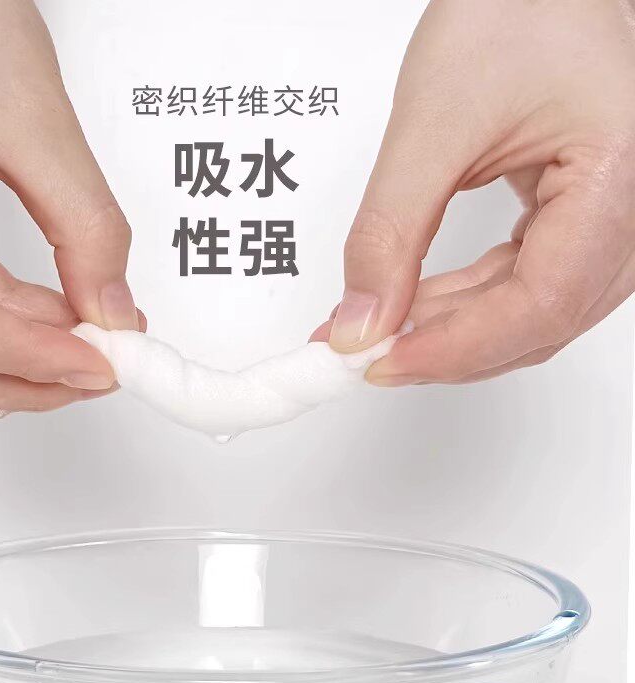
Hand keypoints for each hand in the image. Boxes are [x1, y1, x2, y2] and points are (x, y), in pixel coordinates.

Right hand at [0, 0, 141, 413]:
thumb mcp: (28, 116)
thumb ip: (83, 223)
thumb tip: (112, 308)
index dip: (22, 356)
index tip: (94, 364)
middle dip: (21, 372)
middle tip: (97, 371)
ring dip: (17, 350)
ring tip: (89, 341)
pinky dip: (7, 315)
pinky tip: (56, 314)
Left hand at [313, 0, 634, 385]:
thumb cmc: (517, 9)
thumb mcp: (435, 122)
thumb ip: (391, 231)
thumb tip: (363, 321)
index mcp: (620, 177)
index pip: (540, 304)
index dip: (454, 347)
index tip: (380, 360)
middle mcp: (633, 211)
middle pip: (537, 323)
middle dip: (443, 349)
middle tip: (364, 354)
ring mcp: (610, 220)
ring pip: (529, 314)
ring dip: (448, 332)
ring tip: (377, 330)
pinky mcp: (578, 220)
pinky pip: (523, 285)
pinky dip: (463, 304)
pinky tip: (413, 304)